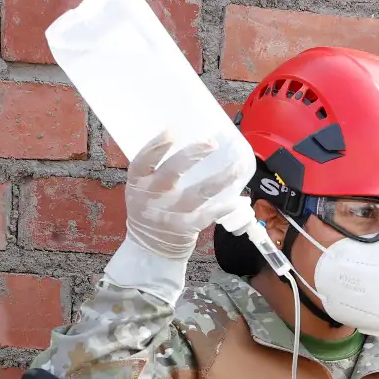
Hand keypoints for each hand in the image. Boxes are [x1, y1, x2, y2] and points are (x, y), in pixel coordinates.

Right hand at [123, 128, 252, 259]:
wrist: (151, 249)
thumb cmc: (150, 210)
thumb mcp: (142, 189)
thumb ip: (156, 170)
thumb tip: (185, 140)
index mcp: (138, 183)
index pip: (143, 160)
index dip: (157, 145)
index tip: (173, 130)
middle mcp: (152, 196)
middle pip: (172, 171)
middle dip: (193, 154)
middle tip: (212, 143)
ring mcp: (171, 213)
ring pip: (199, 192)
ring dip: (221, 178)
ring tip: (237, 166)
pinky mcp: (187, 227)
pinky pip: (210, 215)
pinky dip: (225, 206)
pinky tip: (240, 199)